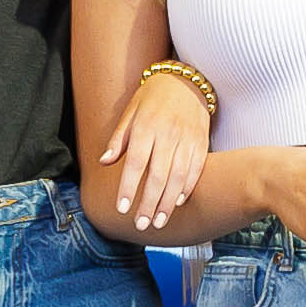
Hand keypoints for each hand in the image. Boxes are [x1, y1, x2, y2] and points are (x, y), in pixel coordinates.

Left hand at [103, 64, 214, 233]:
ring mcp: (187, 139)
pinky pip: (197, 169)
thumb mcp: (131, 111)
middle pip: (158, 175)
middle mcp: (167, 134)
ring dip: (168, 202)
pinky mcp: (201, 142)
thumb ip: (119, 138)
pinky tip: (179, 203)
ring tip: (158, 222)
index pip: (136, 162)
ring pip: (178, 177)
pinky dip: (188, 187)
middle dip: (149, 203)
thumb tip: (104, 161)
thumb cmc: (152, 98)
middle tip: (141, 225)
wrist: (186, 81)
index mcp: (146, 127)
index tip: (122, 208)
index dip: (129, 187)